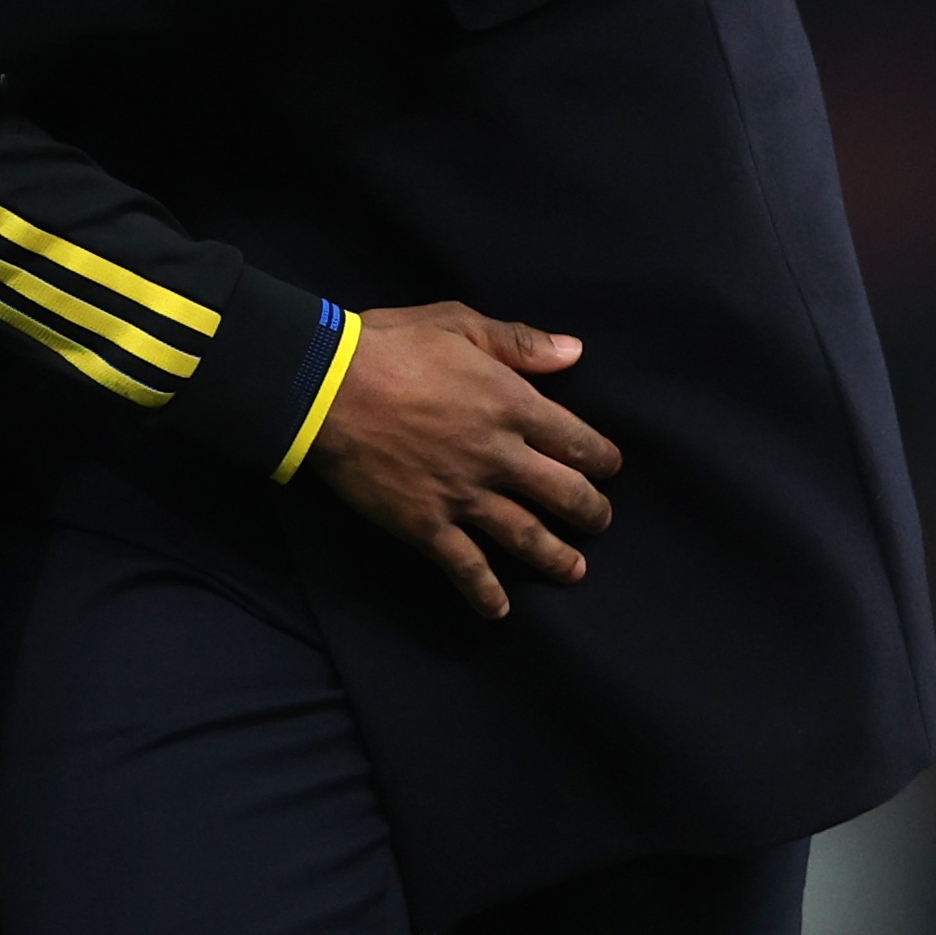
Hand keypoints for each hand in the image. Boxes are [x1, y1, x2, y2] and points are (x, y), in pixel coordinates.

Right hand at [299, 302, 621, 620]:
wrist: (325, 388)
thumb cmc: (391, 347)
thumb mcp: (458, 324)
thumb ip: (519, 343)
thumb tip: (575, 351)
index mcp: (511, 404)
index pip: (576, 440)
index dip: (601, 458)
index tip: (610, 468)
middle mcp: (498, 456)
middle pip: (562, 494)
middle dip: (590, 511)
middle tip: (600, 520)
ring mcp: (463, 496)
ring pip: (526, 537)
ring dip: (556, 557)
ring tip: (575, 570)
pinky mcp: (426, 525)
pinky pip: (465, 568)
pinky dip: (485, 593)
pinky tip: (499, 610)